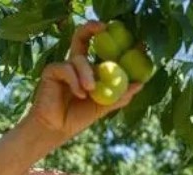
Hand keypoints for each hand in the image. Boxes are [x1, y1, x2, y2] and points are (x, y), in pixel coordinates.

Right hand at [25, 21, 142, 139]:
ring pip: (79, 59)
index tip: (127, 39)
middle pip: (82, 37)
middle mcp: (75, 64)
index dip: (113, 42)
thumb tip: (141, 84)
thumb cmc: (79, 118)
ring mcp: (63, 66)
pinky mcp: (51, 71)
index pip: (101, 50)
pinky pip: (66, 68)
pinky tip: (80, 94)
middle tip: (104, 26)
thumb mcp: (104, 105)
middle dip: (92, 28)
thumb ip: (120, 95)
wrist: (57, 129)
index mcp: (89, 69)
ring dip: (87, 74)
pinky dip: (75, 81)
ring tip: (91, 90)